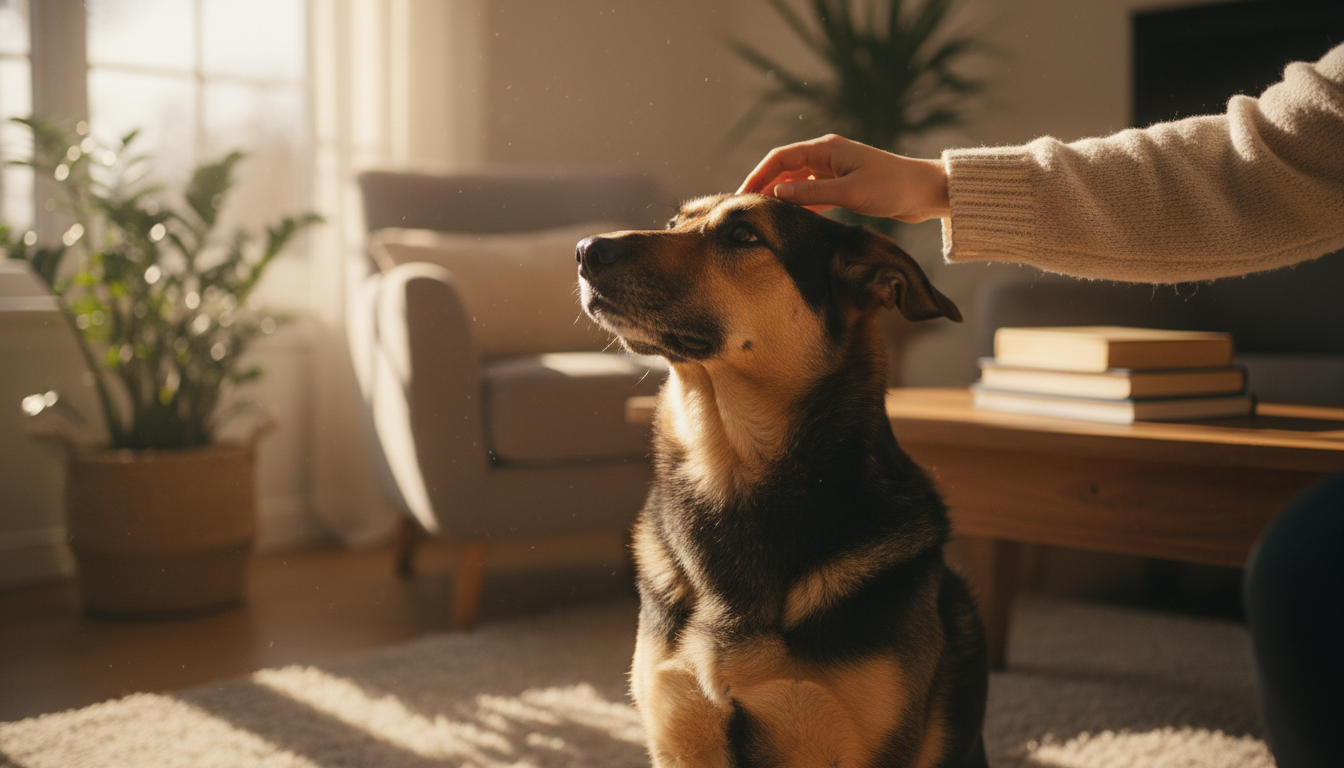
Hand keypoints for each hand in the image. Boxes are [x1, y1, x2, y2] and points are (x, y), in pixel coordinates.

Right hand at [737, 134, 949, 222]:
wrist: (926, 192)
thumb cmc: (892, 188)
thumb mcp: (849, 192)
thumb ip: (811, 193)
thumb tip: (776, 193)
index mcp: (826, 149)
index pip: (780, 158)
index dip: (758, 175)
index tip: (742, 195)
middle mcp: (827, 156)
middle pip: (785, 169)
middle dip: (765, 186)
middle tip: (747, 209)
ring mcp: (835, 171)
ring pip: (798, 183)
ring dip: (782, 197)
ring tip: (764, 216)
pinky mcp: (844, 187)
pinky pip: (813, 194)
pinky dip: (800, 205)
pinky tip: (790, 219)